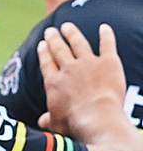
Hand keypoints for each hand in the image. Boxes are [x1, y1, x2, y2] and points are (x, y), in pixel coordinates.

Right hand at [39, 23, 128, 142]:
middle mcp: (68, 69)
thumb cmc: (75, 124)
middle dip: (54, 39)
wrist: (96, 119)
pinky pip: (107, 45)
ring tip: (68, 26)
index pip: (47, 63)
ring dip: (73, 34)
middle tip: (51, 31)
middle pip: (59, 50)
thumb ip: (49, 119)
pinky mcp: (108, 63)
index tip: (42, 44)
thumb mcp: (56, 124)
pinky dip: (107, 35)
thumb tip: (42, 122)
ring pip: (79, 44)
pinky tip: (105, 27)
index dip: (44, 52)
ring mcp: (88, 64)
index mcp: (54, 82)